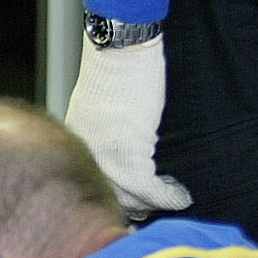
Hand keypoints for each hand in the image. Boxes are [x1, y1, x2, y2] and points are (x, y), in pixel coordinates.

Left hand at [64, 34, 190, 218]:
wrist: (119, 51)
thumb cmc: (114, 71)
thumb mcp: (97, 109)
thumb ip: (102, 135)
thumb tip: (120, 152)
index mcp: (78, 143)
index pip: (94, 182)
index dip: (117, 196)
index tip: (133, 203)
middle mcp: (88, 154)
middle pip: (110, 194)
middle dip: (134, 205)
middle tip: (154, 206)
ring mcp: (106, 155)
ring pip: (130, 196)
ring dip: (154, 203)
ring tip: (170, 197)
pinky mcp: (130, 151)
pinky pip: (148, 189)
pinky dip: (167, 197)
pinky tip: (179, 196)